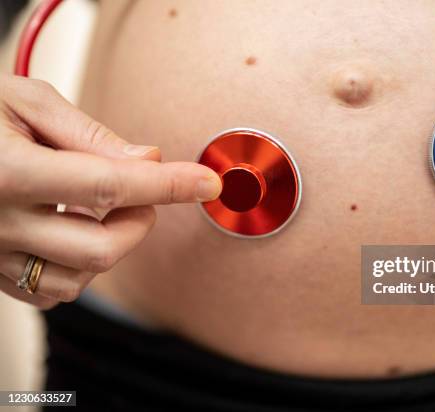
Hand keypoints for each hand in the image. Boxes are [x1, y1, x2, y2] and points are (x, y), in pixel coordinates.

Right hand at [0, 74, 220, 307]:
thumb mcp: (24, 101)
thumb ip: (89, 133)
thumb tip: (147, 161)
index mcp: (6, 170)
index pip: (109, 184)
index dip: (169, 185)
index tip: (207, 182)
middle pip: (102, 248)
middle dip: (141, 220)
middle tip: (141, 191)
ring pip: (80, 278)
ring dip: (112, 246)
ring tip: (104, 208)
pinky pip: (50, 293)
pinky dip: (80, 269)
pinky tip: (74, 232)